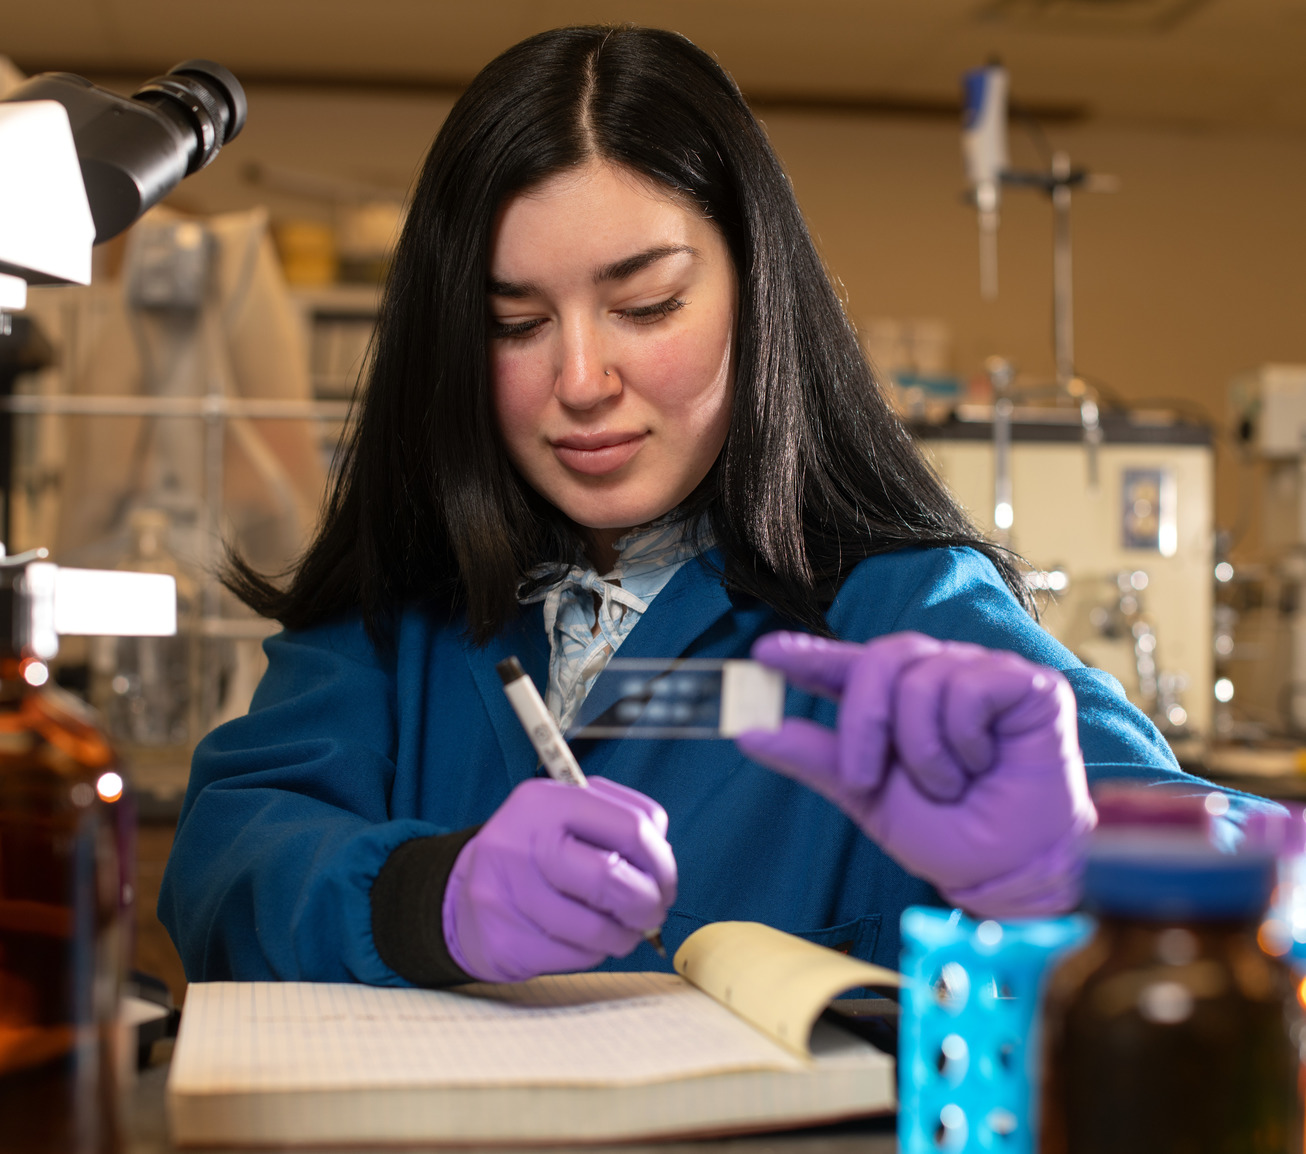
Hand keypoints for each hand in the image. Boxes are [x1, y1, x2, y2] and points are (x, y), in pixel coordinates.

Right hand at [443, 776, 676, 981]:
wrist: (461, 897)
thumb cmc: (534, 858)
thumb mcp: (566, 819)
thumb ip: (616, 825)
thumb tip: (662, 866)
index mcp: (544, 801)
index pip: (630, 825)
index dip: (662, 860)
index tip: (665, 880)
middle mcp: (519, 841)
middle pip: (612, 878)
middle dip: (648, 902)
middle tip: (653, 911)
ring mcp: (505, 893)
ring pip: (596, 927)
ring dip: (624, 935)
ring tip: (622, 930)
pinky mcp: (503, 940)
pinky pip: (574, 956)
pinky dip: (593, 952)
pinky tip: (584, 941)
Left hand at [735, 631, 1095, 917]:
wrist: (1007, 872)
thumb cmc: (947, 834)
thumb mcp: (866, 796)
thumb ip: (814, 757)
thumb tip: (749, 731)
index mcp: (897, 703)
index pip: (846, 666)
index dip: (808, 655)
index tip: (765, 653)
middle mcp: (938, 677)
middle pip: (880, 660)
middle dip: (863, 722)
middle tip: (866, 777)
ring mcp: (982, 674)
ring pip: (922, 678)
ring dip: (923, 749)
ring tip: (948, 784)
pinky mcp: (1026, 684)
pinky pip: (970, 686)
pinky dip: (964, 738)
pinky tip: (982, 762)